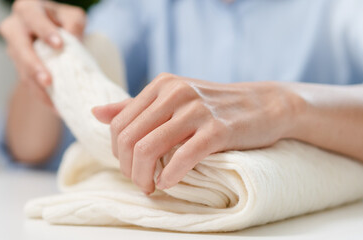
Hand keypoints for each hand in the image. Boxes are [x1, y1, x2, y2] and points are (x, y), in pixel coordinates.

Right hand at [0, 0, 86, 105]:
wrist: (51, 33)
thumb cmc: (63, 21)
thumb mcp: (72, 17)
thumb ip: (74, 25)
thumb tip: (73, 43)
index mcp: (27, 9)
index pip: (33, 17)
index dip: (45, 31)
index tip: (59, 45)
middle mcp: (14, 27)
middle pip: (20, 47)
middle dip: (34, 66)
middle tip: (48, 81)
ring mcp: (13, 48)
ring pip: (22, 69)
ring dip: (36, 87)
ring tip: (53, 101)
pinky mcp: (18, 66)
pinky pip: (26, 82)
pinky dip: (40, 95)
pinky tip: (54, 106)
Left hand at [92, 73, 302, 193]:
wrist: (266, 104)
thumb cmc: (215, 106)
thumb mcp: (173, 98)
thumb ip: (134, 106)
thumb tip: (95, 112)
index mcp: (160, 85)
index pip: (118, 123)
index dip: (117, 152)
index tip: (129, 167)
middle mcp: (174, 92)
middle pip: (128, 138)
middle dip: (127, 168)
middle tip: (140, 183)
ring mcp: (196, 110)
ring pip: (147, 148)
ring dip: (143, 176)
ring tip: (151, 187)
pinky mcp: (218, 129)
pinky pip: (182, 157)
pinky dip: (169, 176)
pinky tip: (169, 184)